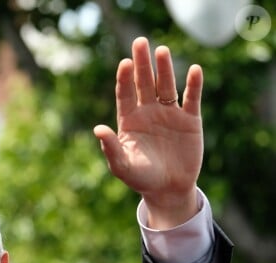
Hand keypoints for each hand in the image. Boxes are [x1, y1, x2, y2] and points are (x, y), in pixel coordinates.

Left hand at [93, 37, 202, 228]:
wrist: (168, 191)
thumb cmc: (141, 179)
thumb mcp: (122, 166)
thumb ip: (111, 148)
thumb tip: (97, 129)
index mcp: (130, 121)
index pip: (125, 94)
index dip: (124, 79)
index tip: (124, 64)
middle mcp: (148, 112)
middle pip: (144, 83)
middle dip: (142, 64)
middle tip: (140, 42)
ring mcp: (169, 114)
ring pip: (167, 86)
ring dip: (164, 69)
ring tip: (161, 51)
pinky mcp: (190, 120)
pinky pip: (192, 98)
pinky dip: (194, 85)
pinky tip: (194, 70)